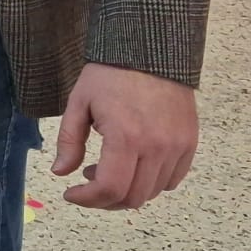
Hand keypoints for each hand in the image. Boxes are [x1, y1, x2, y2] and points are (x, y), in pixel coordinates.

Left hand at [52, 62, 198, 209]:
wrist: (150, 51)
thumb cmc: (110, 74)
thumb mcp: (79, 103)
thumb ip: (69, 141)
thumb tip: (61, 173)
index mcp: (126, 137)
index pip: (110, 189)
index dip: (87, 199)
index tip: (71, 193)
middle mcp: (156, 147)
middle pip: (132, 197)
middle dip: (104, 200)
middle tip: (87, 184)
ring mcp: (177, 147)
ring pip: (152, 192)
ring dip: (127, 191)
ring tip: (106, 170)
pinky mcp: (189, 143)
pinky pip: (172, 179)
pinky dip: (150, 183)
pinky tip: (133, 166)